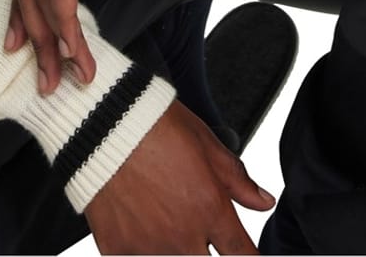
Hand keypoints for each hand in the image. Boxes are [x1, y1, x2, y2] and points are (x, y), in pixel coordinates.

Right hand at [84, 98, 276, 254]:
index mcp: (209, 209)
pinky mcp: (118, 249)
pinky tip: (140, 228)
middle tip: (196, 230)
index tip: (246, 254)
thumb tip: (263, 201)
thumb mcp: (204, 143)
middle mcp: (182, 235)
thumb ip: (236, 179)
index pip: (242, 255)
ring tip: (164, 219)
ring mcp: (149, 247)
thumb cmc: (153, 124)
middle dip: (206, 251)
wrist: (101, 122)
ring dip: (175, 249)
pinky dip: (142, 250)